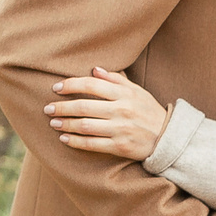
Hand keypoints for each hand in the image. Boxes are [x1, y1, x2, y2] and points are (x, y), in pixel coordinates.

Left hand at [43, 67, 168, 159]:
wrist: (168, 138)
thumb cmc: (149, 111)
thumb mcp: (137, 91)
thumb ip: (115, 80)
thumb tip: (94, 69)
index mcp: (124, 94)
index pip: (91, 84)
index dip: (71, 85)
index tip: (56, 88)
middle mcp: (121, 110)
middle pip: (84, 106)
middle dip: (62, 107)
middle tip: (47, 108)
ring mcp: (120, 129)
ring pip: (85, 126)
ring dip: (65, 124)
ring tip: (53, 123)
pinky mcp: (120, 147)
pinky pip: (92, 144)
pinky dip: (75, 141)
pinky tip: (64, 138)